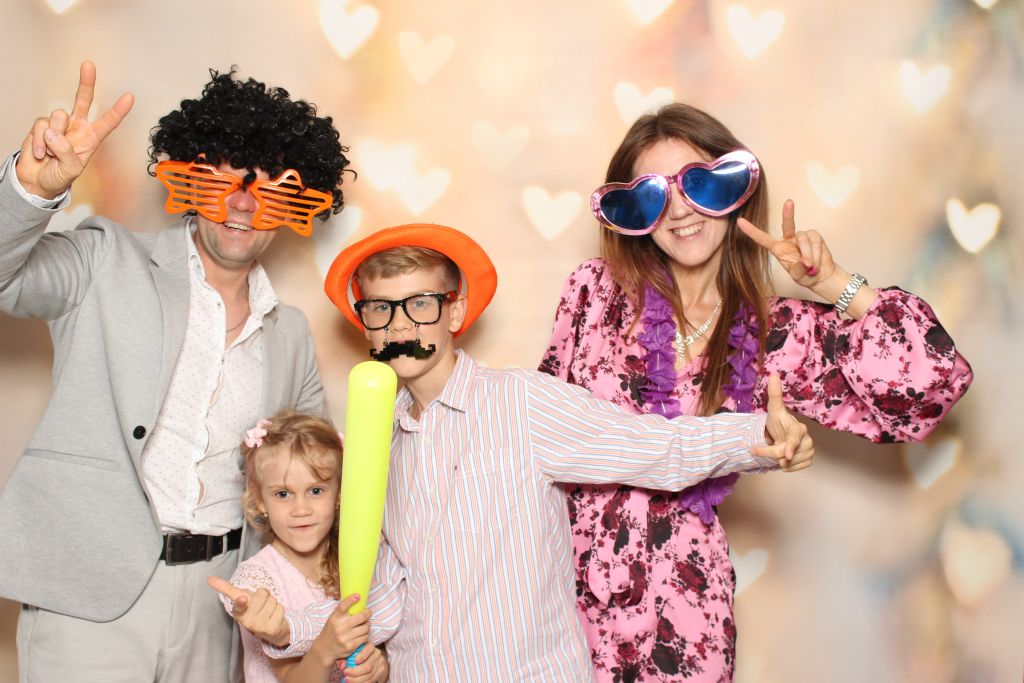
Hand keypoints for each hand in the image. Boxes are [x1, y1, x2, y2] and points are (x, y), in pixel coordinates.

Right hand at [15, 61, 133, 198]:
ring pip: (58, 116)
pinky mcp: (42, 125)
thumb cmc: (59, 176)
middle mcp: (77, 127)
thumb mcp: (70, 170)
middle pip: (83, 100)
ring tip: (51, 154)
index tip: (129, 96)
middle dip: (86, 82)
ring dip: (53, 138)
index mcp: (92, 138)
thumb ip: (66, 152)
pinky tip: (41, 154)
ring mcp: (59, 125)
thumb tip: (53, 132)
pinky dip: (39, 142)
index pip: (108, 122)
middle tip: (89, 65)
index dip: (118, 110)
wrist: (37, 181)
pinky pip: (41, 126)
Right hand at [207, 575, 289, 645]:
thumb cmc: (254, 609)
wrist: (271, 630)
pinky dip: (280, 609)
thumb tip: (209, 578)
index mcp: (238, 613)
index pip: (239, 606)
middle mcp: (247, 621)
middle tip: (262, 603)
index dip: (241, 601)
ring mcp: (260, 626)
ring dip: (273, 602)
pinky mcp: (272, 629)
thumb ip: (227, 589)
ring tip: (268, 610)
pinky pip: (280, 607)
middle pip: (262, 593)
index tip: (242, 598)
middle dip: (265, 594)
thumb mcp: (241, 599)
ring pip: (272, 600)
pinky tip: (274, 616)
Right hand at [316, 593, 370, 660]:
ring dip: (368, 624)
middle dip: (368, 613)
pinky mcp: (350, 646)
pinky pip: (365, 637)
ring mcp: (345, 638)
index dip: (351, 600)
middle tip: (368, 612)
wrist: (325, 649)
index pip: (343, 606)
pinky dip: (366, 634)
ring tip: (365, 624)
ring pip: (366, 627)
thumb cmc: (332, 631)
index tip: (358, 595)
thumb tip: (358, 599)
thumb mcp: (333, 620)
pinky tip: (362, 633)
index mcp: (334, 618)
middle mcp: (339, 627)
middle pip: (361, 617)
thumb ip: (343, 613)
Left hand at [341, 642, 388, 682]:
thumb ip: (344, 658)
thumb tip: (341, 665)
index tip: (354, 662)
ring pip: (370, 675)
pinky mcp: (381, 670)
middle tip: (345, 673)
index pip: (368, 649)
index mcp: (370, 646)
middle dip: (356, 672)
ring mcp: (380, 662)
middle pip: (368, 666)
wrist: (368, 659)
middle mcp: (377, 653)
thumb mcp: (350, 654)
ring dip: (357, 680)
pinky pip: (372, 680)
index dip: (362, 656)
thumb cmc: (355, 655)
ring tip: (347, 680)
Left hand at [737, 199, 839, 291]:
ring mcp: (801, 236)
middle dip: (788, 213)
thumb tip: (806, 262)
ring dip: (809, 255)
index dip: (751, 230)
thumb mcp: (798, 275)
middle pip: (787, 224)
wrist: (820, 275)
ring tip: (811, 266)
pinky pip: (815, 242)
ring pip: (804, 240)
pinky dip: (816, 253)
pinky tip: (817, 262)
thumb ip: (799, 269)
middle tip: (789, 202)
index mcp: (777, 248)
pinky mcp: (814, 235)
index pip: (762, 238)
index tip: (739, 221)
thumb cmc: (804, 275)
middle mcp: (788, 239)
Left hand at [752, 375, 812, 471]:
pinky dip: (786, 466)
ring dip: (780, 460)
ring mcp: (810, 451)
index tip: (785, 455)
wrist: (781, 435)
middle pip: (786, 454)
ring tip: (780, 449)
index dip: (790, 446)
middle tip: (771, 446)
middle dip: (774, 453)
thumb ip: (774, 394)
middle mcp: (808, 440)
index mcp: (799, 428)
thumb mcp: (773, 409)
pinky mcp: (808, 461)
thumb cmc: (778, 422)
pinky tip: (786, 457)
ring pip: (790, 463)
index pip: (794, 438)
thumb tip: (773, 374)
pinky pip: (794, 469)